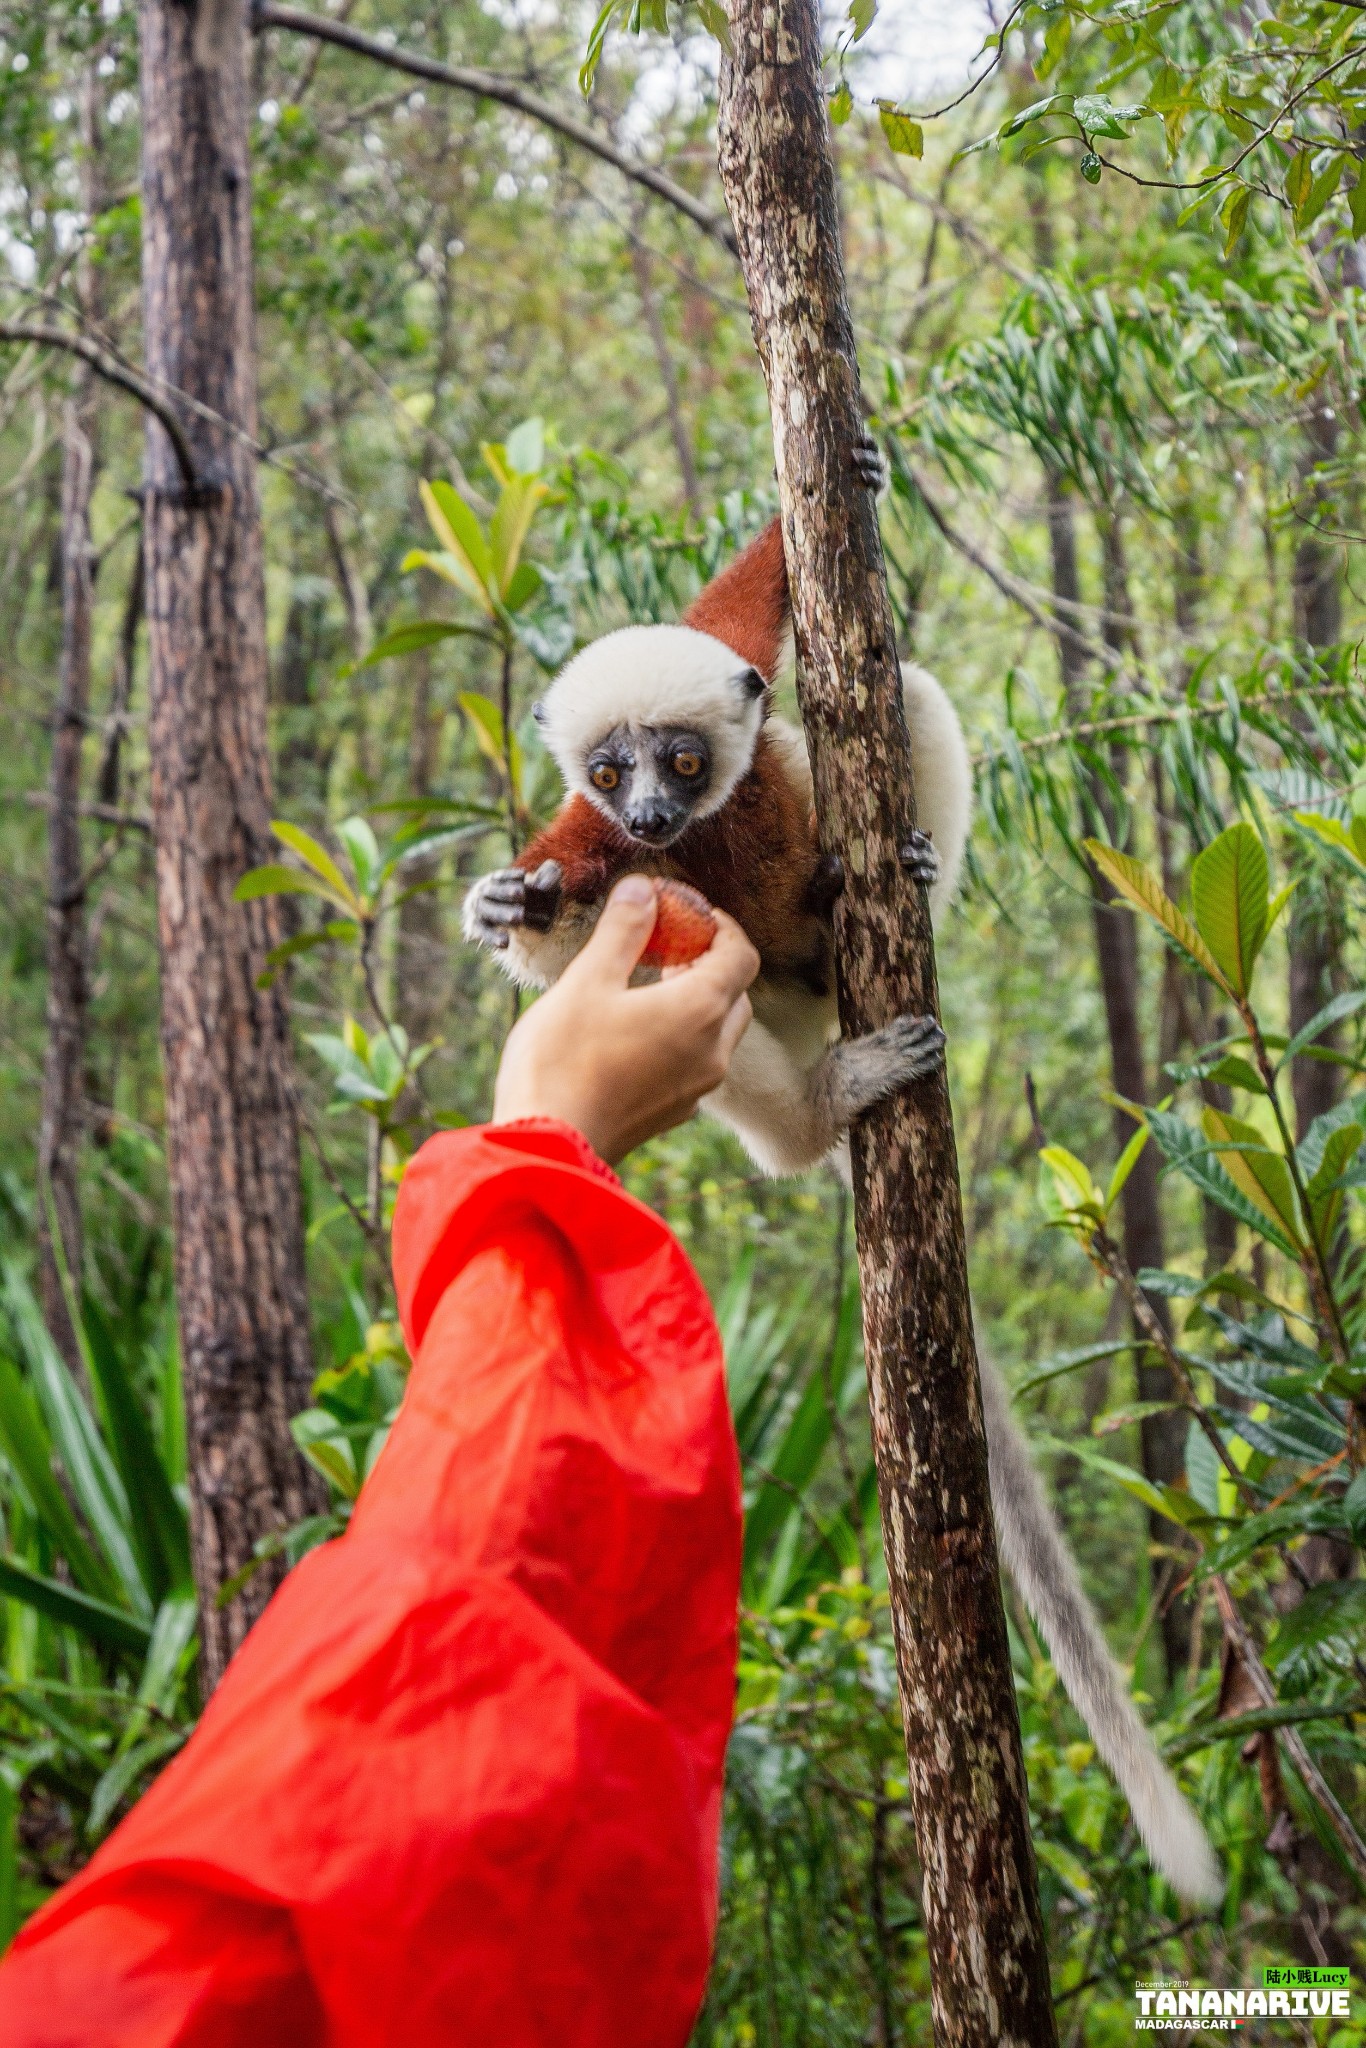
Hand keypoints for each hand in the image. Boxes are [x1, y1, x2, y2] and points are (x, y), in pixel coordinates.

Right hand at [492, 874, 759, 1163]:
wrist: (549, 1146)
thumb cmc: (562, 1060)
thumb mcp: (588, 980)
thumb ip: (623, 931)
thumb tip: (643, 889)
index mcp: (701, 1010)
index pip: (741, 954)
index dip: (721, 926)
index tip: (687, 913)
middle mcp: (713, 1051)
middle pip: (736, 992)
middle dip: (709, 962)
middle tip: (666, 946)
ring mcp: (698, 1087)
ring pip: (719, 1030)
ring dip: (697, 1000)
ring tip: (647, 984)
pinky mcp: (675, 1112)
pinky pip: (697, 1061)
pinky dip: (682, 1035)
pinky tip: (635, 1031)